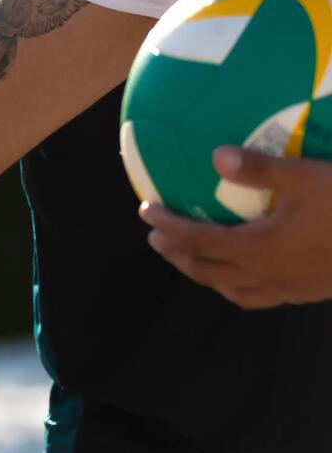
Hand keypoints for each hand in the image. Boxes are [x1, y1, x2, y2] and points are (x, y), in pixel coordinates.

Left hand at [141, 147, 331, 308]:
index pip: (196, 240)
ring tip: (192, 258)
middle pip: (204, 270)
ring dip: (203, 273)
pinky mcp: (306, 294)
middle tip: (156, 238)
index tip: (145, 211)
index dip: (167, 227)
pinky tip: (245, 272)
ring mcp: (285, 290)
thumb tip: (216, 155)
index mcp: (255, 249)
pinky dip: (237, 286)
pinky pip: (258, 296)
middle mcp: (263, 276)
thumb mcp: (307, 178)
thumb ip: (260, 169)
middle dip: (176, 254)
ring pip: (229, 289)